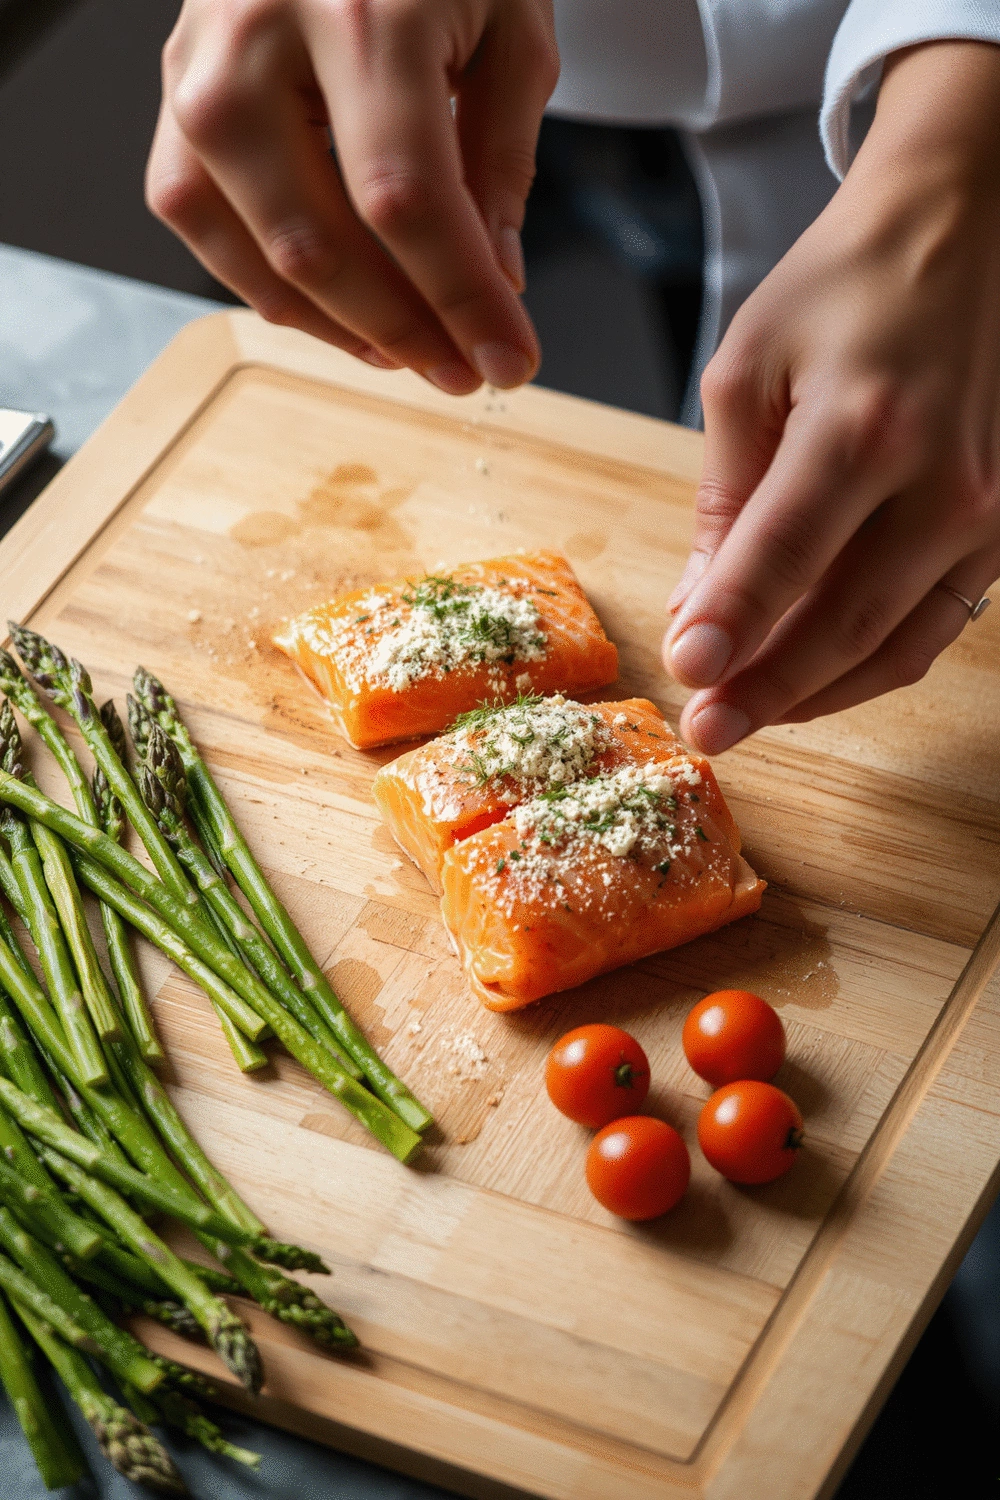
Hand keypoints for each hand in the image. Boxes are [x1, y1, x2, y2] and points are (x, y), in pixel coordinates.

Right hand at [147, 0, 557, 393]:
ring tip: (406, 347)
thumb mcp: (511, 24)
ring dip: (337, 325)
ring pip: (250, 252)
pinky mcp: (173, 89)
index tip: (511, 359)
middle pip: (319, 244)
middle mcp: (258, 40)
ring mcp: (199, 67)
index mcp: (362, 9)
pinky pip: (202, 221)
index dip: (463, 300)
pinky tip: (337, 304)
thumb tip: (491, 284)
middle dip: (406, 330)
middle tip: (465, 368)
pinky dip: (269, 282)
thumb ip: (501, 160)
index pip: (407, 204)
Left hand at [663, 40, 999, 754]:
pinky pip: (935, 626)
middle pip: (844, 623)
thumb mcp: (749, 371)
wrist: (969, 226)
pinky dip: (868, 665)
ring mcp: (989, 512)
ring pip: (896, 645)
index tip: (685, 676)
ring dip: (816, 694)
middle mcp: (941, 481)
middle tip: (707, 733)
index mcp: (862, 429)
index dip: (730, 627)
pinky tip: (810, 679)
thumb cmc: (843, 288)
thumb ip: (724, 497)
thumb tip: (698, 608)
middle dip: (766, 690)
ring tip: (746, 716)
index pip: (782, 558)